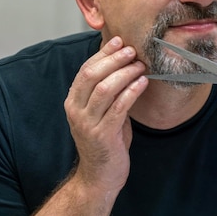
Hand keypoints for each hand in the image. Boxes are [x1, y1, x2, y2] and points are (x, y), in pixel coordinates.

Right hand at [64, 36, 147, 194]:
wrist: (100, 175)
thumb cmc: (106, 138)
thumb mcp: (102, 110)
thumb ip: (109, 90)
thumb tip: (125, 61)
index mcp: (73, 101)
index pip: (85, 69)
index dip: (103, 53)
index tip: (120, 41)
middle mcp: (76, 110)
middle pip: (92, 75)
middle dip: (114, 59)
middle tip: (133, 50)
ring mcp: (88, 123)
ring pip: (105, 89)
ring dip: (125, 73)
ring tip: (141, 65)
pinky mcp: (103, 135)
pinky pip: (118, 108)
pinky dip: (132, 92)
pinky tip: (143, 82)